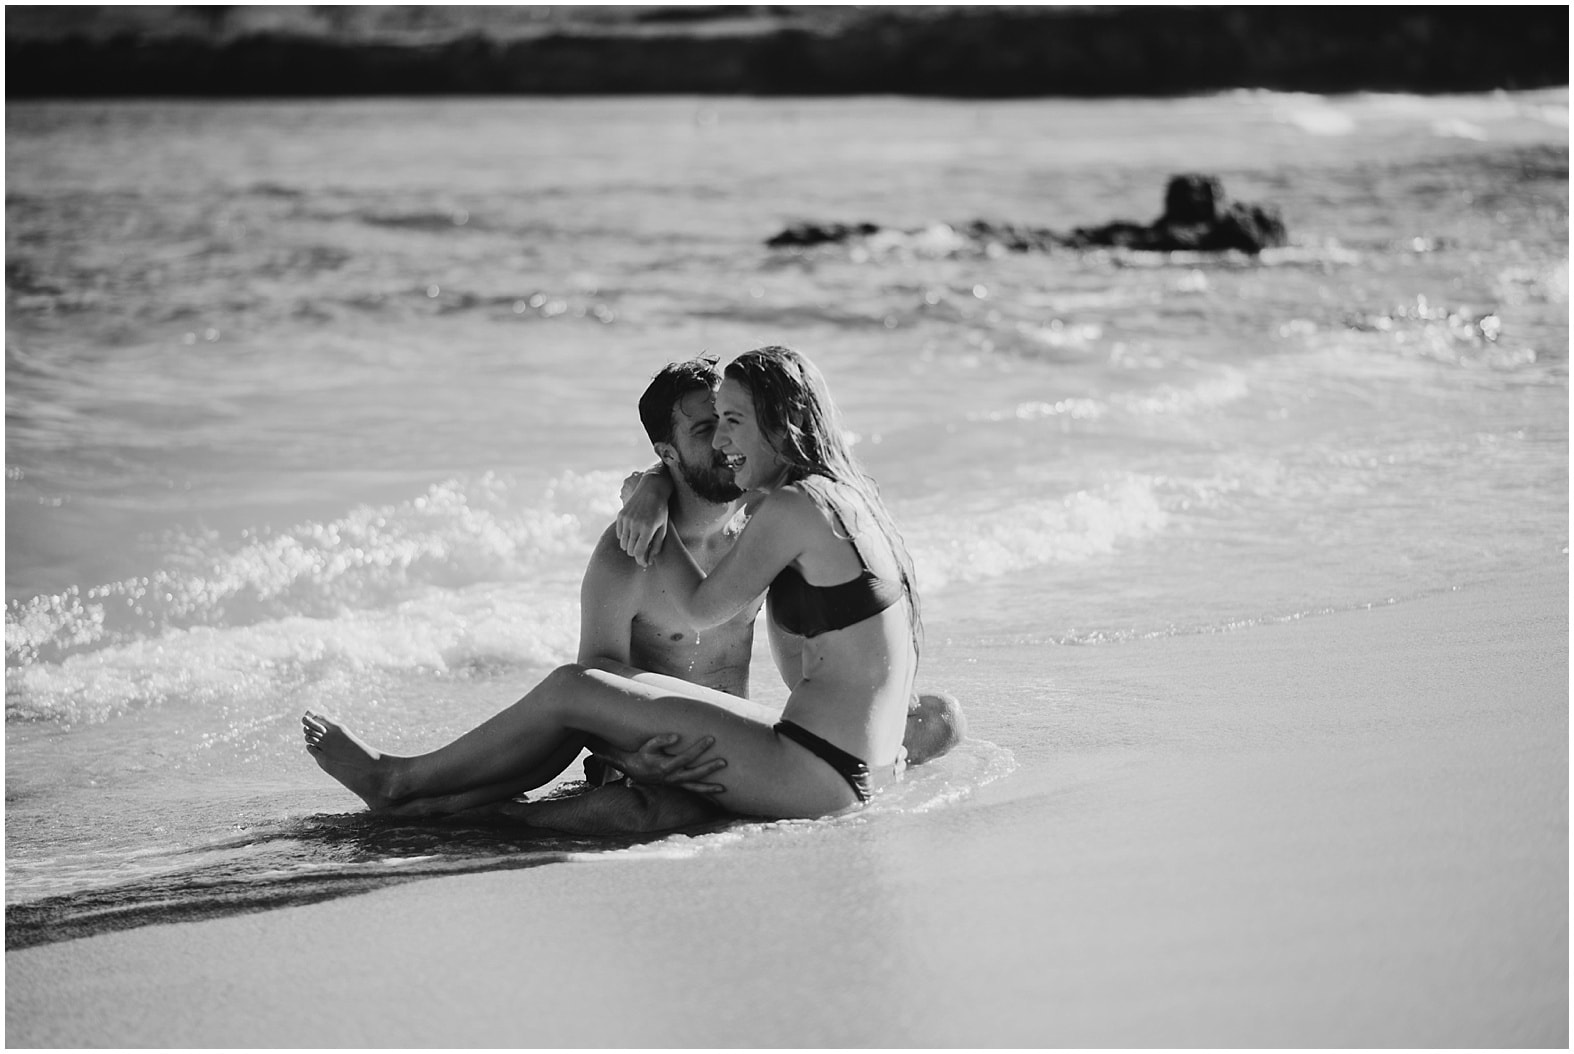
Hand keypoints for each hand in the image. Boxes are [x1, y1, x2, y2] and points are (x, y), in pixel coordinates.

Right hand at [594, 733, 726, 793]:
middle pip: (694, 774)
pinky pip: (692, 791)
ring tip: (723, 788)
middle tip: (724, 762)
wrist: (636, 769)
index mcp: (666, 766)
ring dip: (709, 788)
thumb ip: (662, 740)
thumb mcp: (649, 745)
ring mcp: (676, 783)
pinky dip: (703, 794)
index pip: (686, 757)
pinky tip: (715, 795)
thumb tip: (677, 736)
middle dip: (709, 768)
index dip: (699, 748)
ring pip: (694, 787)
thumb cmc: (644, 754)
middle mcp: (673, 777)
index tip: (711, 739)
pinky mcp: (678, 785)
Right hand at [616, 469, 672, 565]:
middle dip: (636, 553)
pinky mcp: (621, 515)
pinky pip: (619, 534)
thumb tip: (649, 561)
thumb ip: (657, 546)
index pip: (638, 552)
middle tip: (642, 552)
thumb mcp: (663, 528)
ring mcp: (627, 519)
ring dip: (629, 546)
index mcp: (648, 528)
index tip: (644, 563)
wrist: (652, 489)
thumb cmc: (660, 511)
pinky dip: (624, 537)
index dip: (640, 560)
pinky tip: (632, 533)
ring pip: (623, 543)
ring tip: (638, 543)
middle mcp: (635, 524)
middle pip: (630, 549)